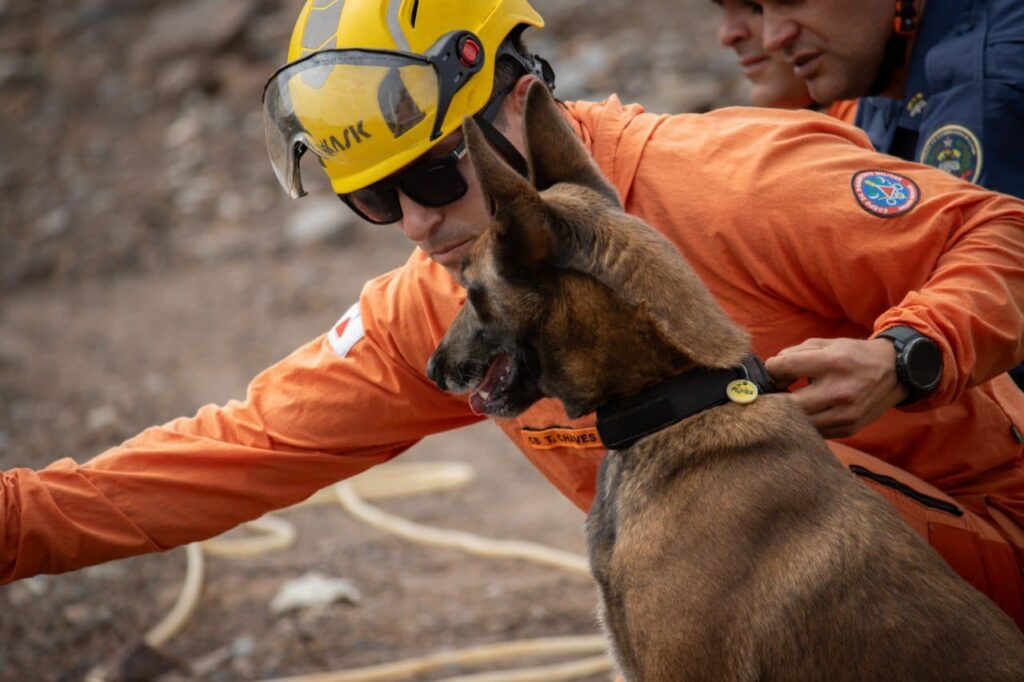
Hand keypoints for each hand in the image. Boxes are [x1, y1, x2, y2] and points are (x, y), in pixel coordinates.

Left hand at [764, 337, 905, 438]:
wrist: (894, 372)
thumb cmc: (852, 355)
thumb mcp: (825, 344)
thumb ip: (794, 354)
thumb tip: (770, 373)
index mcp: (834, 362)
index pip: (786, 366)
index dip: (772, 368)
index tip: (772, 370)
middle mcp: (840, 390)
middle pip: (789, 401)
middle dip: (773, 397)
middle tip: (768, 393)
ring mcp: (845, 414)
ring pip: (799, 422)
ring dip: (786, 414)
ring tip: (783, 404)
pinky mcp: (848, 429)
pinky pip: (814, 431)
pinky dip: (803, 423)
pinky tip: (802, 413)